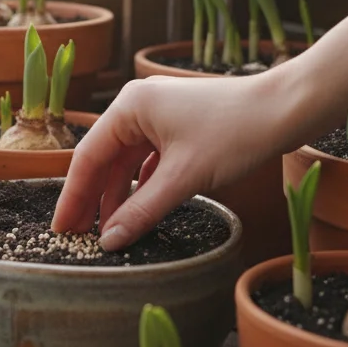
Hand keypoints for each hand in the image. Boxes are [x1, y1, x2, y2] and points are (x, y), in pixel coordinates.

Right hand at [52, 72, 297, 251]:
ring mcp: (160, 114)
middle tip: (77, 236)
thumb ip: (143, 210)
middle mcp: (138, 105)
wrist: (287, 109)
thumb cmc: (236, 131)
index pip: (88, 158)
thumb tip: (109, 240)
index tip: (60, 229)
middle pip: (104, 159)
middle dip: (92, 198)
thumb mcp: (184, 178)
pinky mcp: (179, 126)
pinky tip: (138, 209)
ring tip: (107, 230)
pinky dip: (142, 185)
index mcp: (129, 106)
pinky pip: (149, 159)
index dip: (74, 197)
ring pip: (127, 161)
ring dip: (118, 195)